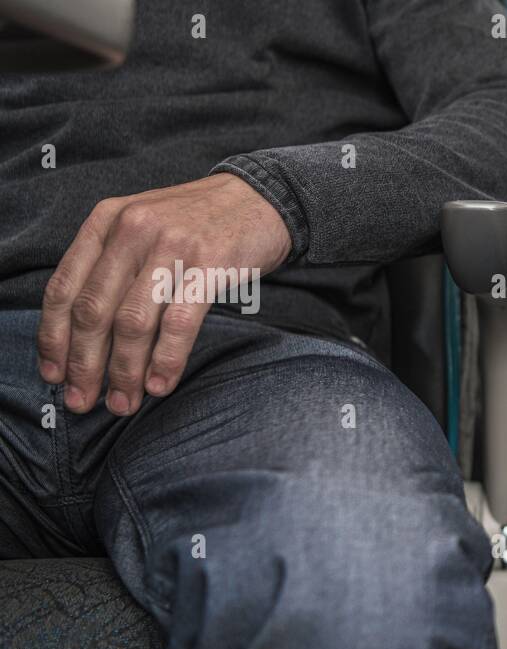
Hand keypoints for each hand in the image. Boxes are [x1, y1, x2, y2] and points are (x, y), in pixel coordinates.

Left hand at [38, 174, 291, 414]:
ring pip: (133, 322)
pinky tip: (160, 384)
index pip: (65, 288)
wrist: (260, 198)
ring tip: (124, 402)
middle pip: (94, 311)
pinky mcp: (210, 264)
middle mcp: (132, 230)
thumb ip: (112, 265)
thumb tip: (87, 334)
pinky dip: (166, 359)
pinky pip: (179, 322)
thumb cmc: (199, 223)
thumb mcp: (142, 228)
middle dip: (86, 365)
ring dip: (125, 371)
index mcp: (106, 221)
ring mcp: (172, 246)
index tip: (54, 375)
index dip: (54, 338)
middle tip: (84, 401)